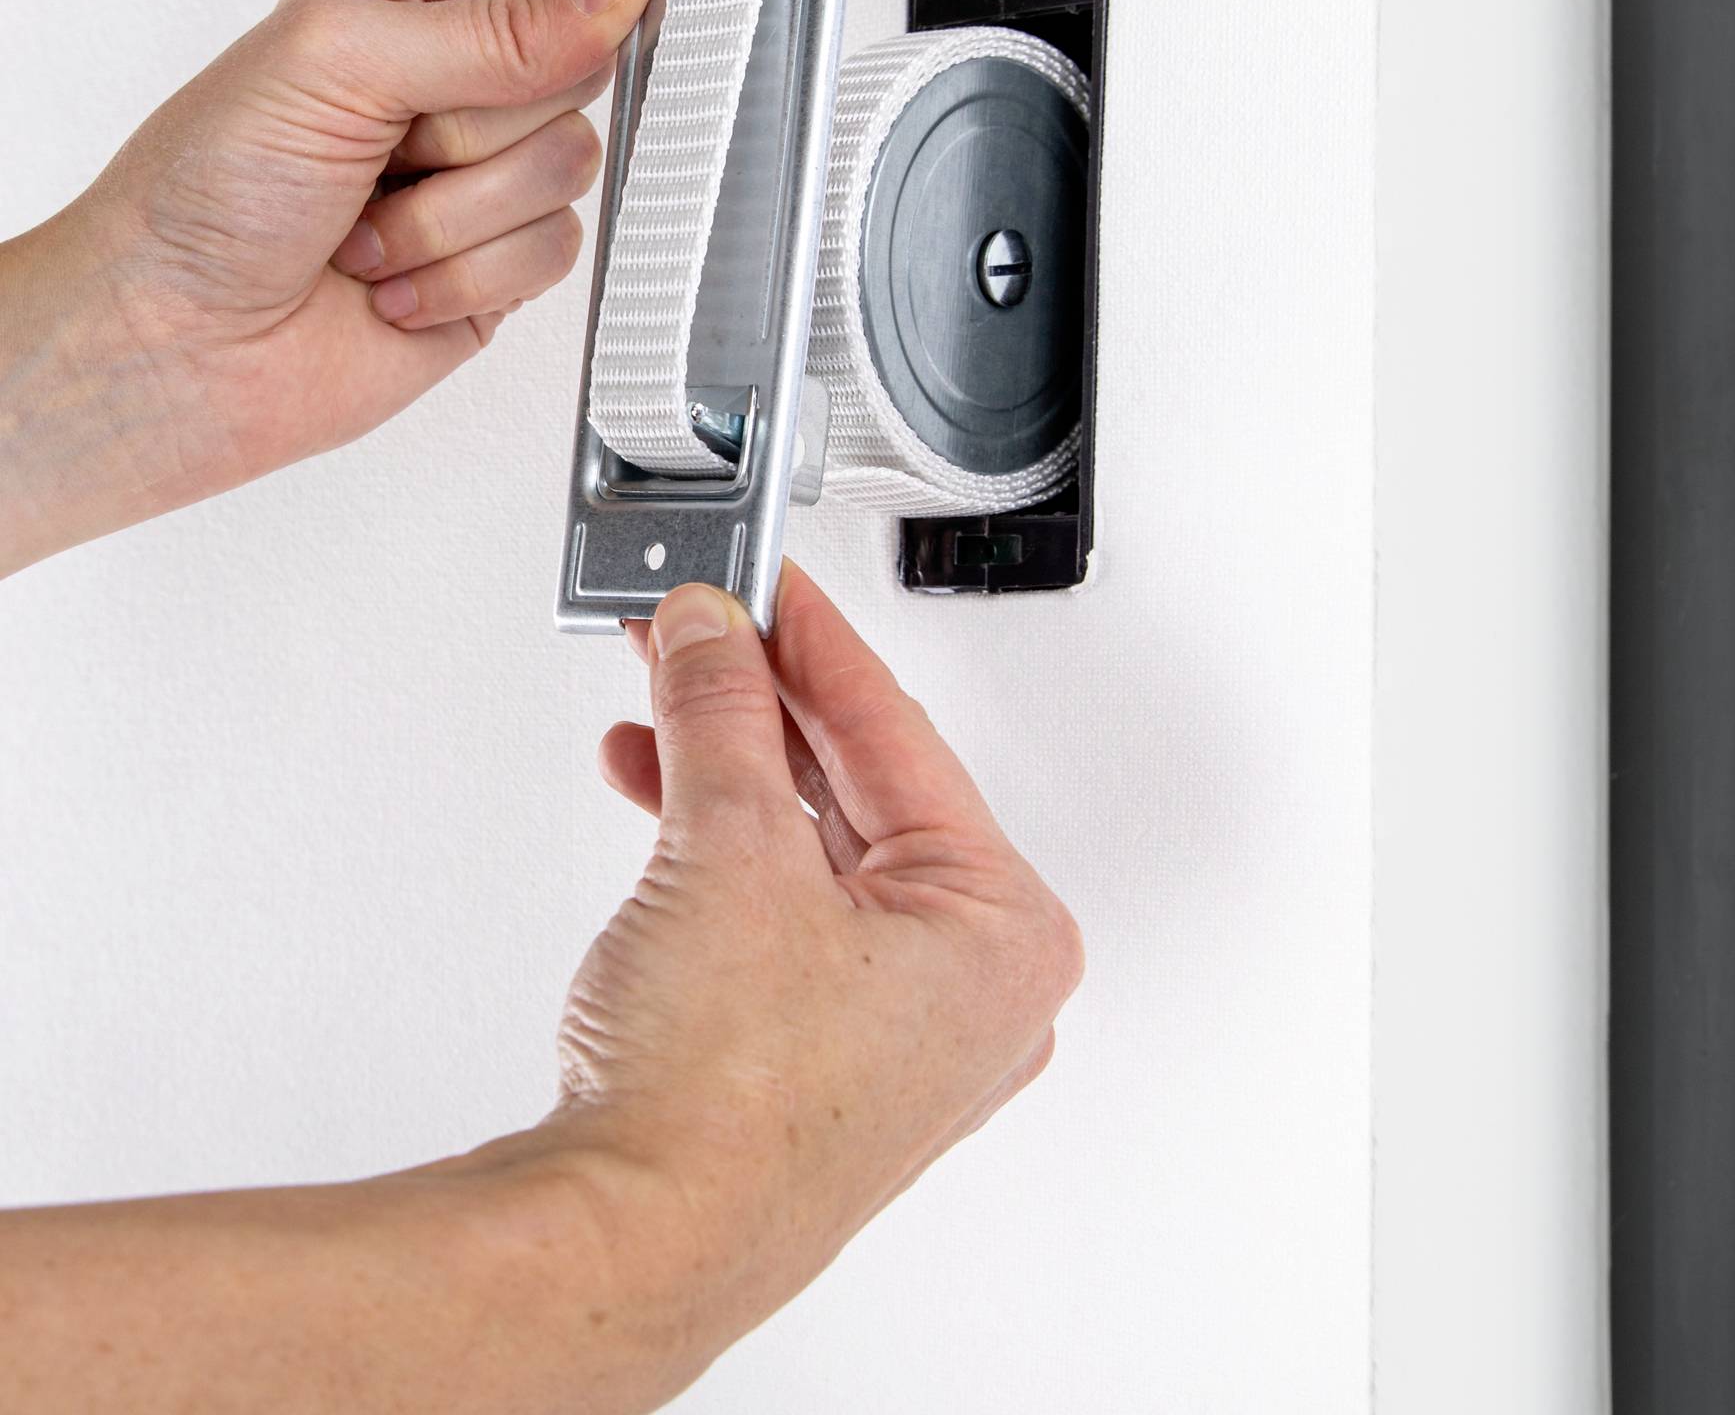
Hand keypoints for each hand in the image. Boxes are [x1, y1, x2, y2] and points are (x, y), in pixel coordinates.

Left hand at [0, 0, 651, 570]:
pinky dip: (468, 273)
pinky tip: (393, 277)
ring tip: (372, 225)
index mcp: (404, 0)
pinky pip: (558, 252)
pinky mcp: (500, 265)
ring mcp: (480, 178)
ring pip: (572, 167)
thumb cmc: (203, 193)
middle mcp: (450, 83)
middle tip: (400, 142)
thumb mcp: (338, 64)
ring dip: (459, 212)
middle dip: (484, 121)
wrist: (173, 346)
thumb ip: (495, 25)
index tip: (602, 8)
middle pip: (578, 71)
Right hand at [0, 563, 1079, 1412]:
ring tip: (662, 707)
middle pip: (866, 798)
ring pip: (819, 861)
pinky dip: (725, 862)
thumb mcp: (729, 849)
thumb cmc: (726, 1106)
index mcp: (1010, 931)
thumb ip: (723, 716)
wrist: (632, 1240)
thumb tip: (716, 636)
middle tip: (705, 634)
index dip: (821, 645)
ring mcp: (903, 1040)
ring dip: (731, 778)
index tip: (772, 585)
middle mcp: (977, 991)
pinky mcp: (823, 1069)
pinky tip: (663, 807)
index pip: (906, 741)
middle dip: (766, 710)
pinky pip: (787, 924)